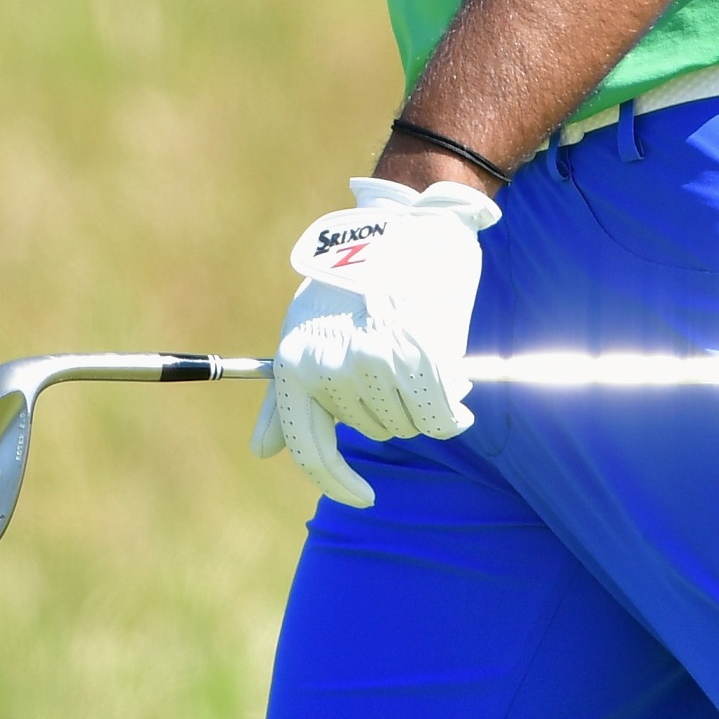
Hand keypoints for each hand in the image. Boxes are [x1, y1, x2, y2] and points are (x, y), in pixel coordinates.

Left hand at [250, 175, 499, 507]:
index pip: (310, 448)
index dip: (338, 481)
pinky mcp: (421, 350)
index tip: (362, 497)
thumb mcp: (306, 326)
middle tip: (406, 365)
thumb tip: (261, 452)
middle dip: (394, 407)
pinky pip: (440, 415)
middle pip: (374, 431)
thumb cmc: (355, 278)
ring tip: (428, 361)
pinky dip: (451, 411)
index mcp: (295, 361)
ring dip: (424, 406)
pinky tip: (457, 391)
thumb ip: (287, 396)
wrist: (409, 222)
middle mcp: (331, 365)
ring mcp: (376, 359)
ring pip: (409, 425)